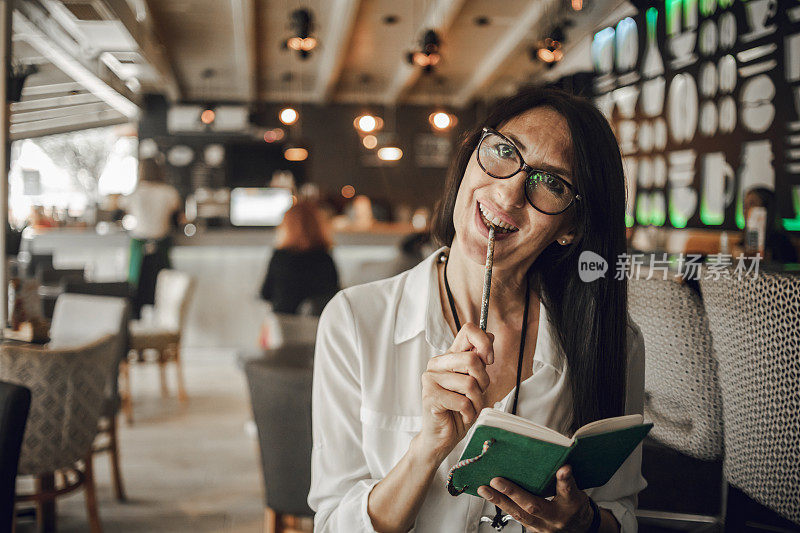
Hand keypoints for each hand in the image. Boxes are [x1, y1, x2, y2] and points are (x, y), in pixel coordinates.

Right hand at [416, 323, 492, 463]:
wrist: (442, 437)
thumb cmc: (458, 410)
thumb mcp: (475, 382)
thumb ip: (479, 360)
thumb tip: (490, 335)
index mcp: (449, 356)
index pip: (468, 331)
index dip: (484, 343)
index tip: (489, 360)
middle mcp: (437, 364)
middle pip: (472, 360)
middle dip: (483, 381)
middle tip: (477, 394)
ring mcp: (431, 379)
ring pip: (469, 384)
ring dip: (477, 401)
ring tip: (469, 408)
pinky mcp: (430, 397)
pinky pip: (462, 401)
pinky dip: (470, 413)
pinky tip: (463, 416)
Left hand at [476, 465, 594, 532]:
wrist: (579, 529)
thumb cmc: (576, 506)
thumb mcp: (578, 491)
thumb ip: (566, 479)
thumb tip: (558, 457)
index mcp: (572, 504)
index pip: (568, 491)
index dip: (565, 479)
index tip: (563, 468)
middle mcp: (557, 518)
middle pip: (534, 506)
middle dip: (513, 493)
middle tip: (496, 481)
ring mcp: (544, 526)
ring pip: (519, 514)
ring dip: (499, 501)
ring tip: (484, 489)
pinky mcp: (534, 529)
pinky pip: (516, 517)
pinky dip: (502, 505)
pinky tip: (490, 495)